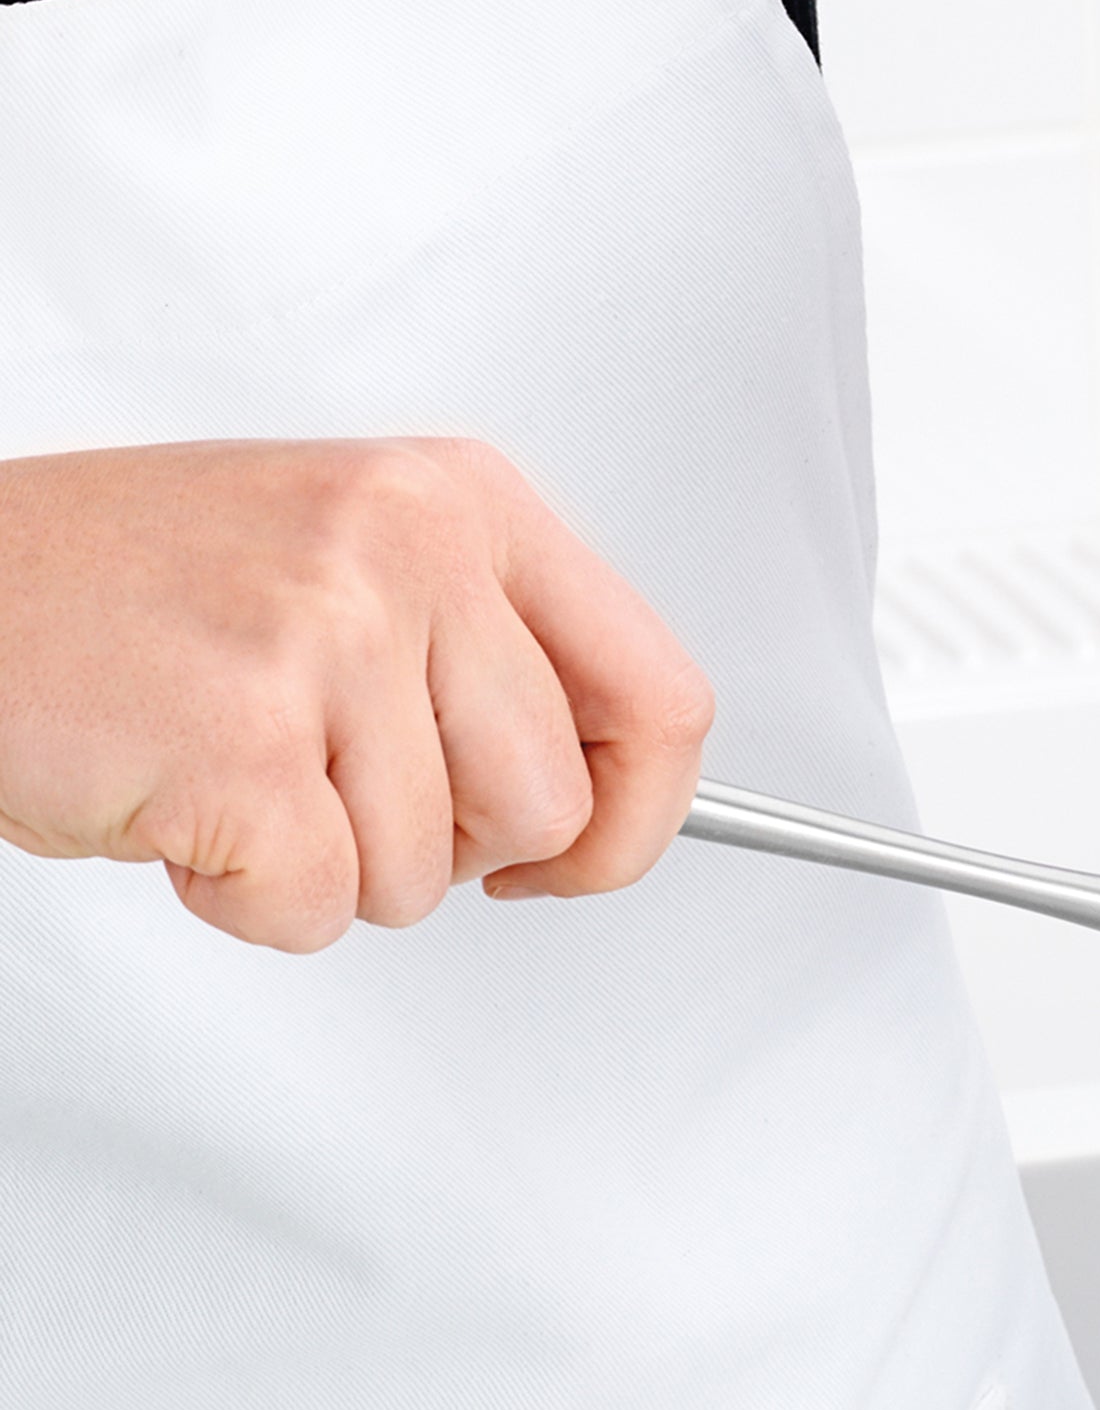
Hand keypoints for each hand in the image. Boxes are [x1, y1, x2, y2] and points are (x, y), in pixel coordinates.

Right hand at [0, 439, 712, 951]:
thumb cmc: (128, 597)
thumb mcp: (350, 571)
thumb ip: (487, 661)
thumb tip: (608, 800)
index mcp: (460, 502)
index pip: (662, 703)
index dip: (632, 819)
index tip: (570, 854)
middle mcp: (409, 547)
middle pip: (550, 807)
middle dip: (449, 848)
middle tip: (332, 789)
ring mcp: (327, 635)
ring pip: (432, 872)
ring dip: (331, 869)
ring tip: (232, 772)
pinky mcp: (244, 738)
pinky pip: (318, 908)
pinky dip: (245, 901)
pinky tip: (178, 806)